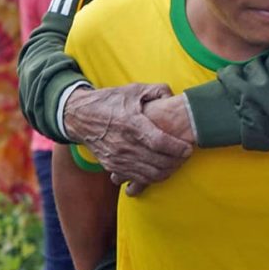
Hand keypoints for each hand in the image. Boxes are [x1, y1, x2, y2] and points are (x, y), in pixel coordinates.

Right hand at [64, 84, 192, 191]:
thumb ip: (158, 90)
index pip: (159, 142)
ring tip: (177, 163)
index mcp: (131, 123)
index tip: (188, 148)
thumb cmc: (111, 101)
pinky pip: (137, 179)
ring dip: (167, 171)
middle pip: (157, 162)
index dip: (177, 148)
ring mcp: (117, 159)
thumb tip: (174, 97)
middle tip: (186, 155)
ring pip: (149, 174)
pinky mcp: (113, 167)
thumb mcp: (134, 90)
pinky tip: (162, 169)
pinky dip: (153, 178)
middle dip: (177, 162)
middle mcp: (124, 144)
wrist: (80, 117)